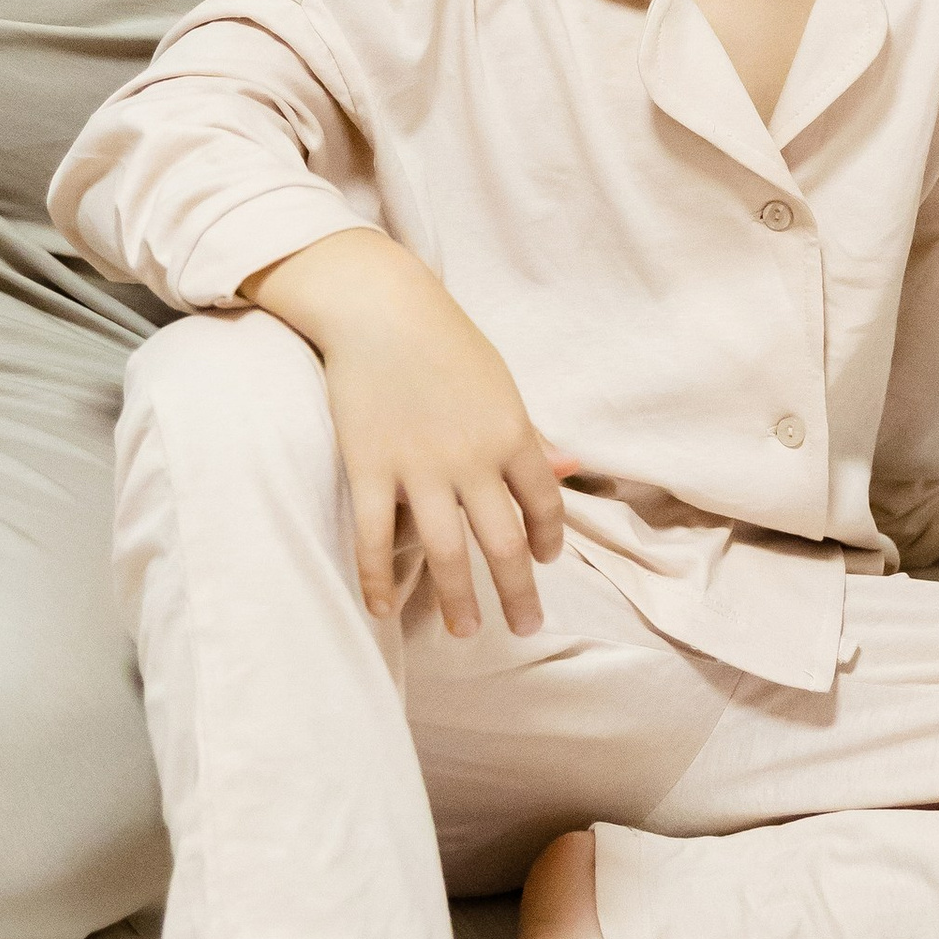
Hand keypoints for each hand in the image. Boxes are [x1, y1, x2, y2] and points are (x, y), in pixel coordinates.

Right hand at [249, 232, 564, 639]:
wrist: (379, 307)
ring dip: (459, 600)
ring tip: (466, 631)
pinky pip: (373, 539)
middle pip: (504, 545)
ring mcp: (418, 468)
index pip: (544, 505)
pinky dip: (378, 579)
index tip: (544, 562)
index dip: (548, 541)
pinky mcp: (368, 468)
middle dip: (518, 593)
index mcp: (511, 433)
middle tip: (525, 628)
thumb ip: (528, 436)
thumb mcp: (500, 384)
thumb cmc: (444, 341)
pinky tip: (383, 609)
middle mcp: (472, 459)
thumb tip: (570, 467)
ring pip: (447, 553)